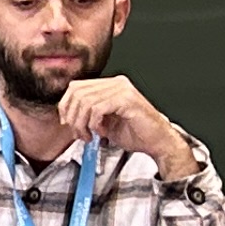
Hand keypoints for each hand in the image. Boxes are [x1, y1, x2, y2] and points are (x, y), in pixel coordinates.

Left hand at [59, 76, 194, 179]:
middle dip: (72, 116)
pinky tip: (101, 132)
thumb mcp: (104, 123)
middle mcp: (116, 83)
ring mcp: (122, 89)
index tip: (67, 123)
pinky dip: (94, 123)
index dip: (66, 106)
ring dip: (82, 123)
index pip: (76, 87)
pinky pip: (97, 108)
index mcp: (110, 85)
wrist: (158, 142)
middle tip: (79, 133)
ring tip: (90, 135)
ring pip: (85, 101)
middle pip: (77, 92)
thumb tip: (67, 117)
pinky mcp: (127, 99)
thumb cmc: (136, 133)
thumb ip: (87, 114)